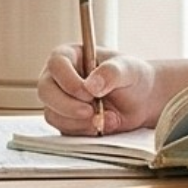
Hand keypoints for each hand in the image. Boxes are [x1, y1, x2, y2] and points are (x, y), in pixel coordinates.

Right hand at [38, 47, 160, 134]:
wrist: (141, 102)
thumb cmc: (132, 77)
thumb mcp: (128, 69)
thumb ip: (111, 72)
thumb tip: (91, 85)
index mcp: (70, 56)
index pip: (56, 64)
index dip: (68, 80)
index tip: (89, 92)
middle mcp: (60, 78)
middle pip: (46, 91)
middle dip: (68, 106)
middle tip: (91, 112)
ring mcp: (60, 100)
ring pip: (53, 114)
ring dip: (80, 121)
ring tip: (108, 117)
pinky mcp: (66, 121)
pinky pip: (64, 130)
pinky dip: (84, 131)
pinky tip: (103, 125)